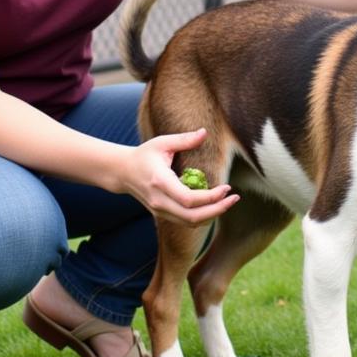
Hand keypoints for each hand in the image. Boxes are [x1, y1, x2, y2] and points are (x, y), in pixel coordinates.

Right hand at [121, 129, 237, 225]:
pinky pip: (185, 221)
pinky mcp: (162, 214)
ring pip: (189, 223)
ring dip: (211, 215)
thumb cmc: (144, 155)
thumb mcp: (162, 143)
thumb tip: (205, 132)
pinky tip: (214, 205)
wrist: (122, 172)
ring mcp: (159, 210)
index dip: (211, 198)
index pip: (188, 199)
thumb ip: (184, 139)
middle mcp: (159, 201)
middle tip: (234, 199)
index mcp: (160, 182)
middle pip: (192, 217)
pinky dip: (202, 217)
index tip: (227, 188)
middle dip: (216, 210)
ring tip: (227, 202)